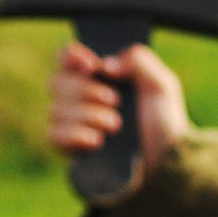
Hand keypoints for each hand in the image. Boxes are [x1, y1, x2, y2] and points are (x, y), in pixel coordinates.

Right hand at [46, 42, 187, 187]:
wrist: (164, 159)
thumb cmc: (162, 119)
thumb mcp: (161, 84)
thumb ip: (138, 60)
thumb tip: (105, 65)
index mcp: (96, 75)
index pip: (65, 57)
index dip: (70, 57)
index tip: (92, 66)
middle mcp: (77, 97)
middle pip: (55, 82)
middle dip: (85, 90)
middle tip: (114, 101)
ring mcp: (70, 122)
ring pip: (55, 110)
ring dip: (87, 115)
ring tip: (116, 125)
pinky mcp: (68, 147)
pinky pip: (53, 135)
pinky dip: (74, 135)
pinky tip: (97, 140)